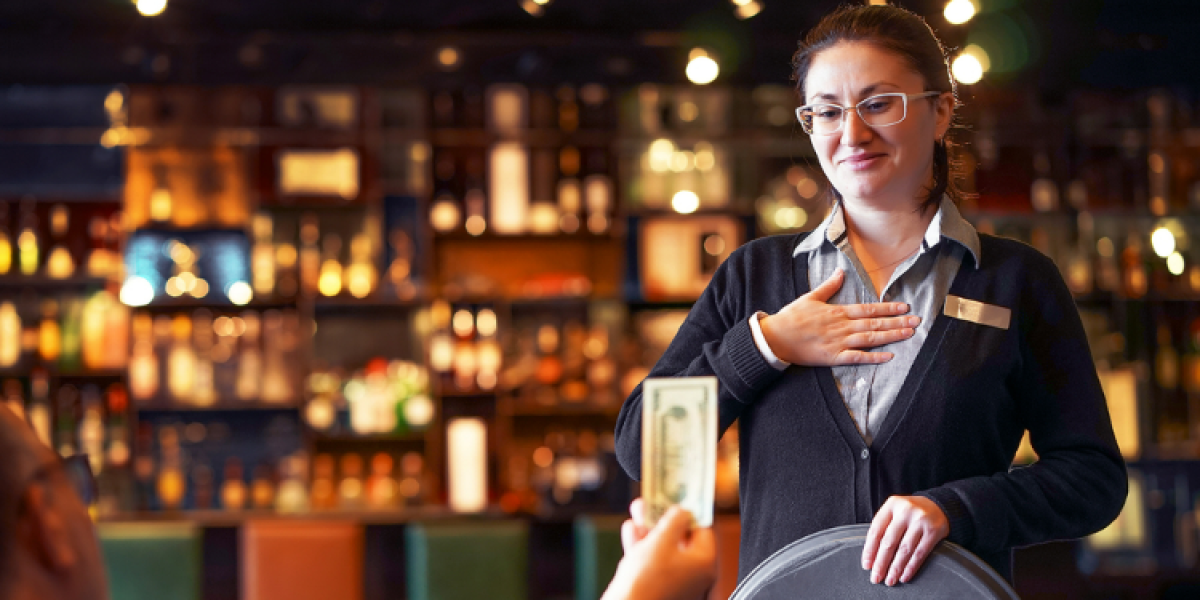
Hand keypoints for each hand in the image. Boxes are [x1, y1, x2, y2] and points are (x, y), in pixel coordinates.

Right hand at [603, 501, 716, 599]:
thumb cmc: (648, 580)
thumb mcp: (662, 540)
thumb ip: (674, 521)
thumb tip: (682, 510)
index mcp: (704, 563)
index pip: (703, 529)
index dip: (689, 510)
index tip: (678, 495)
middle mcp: (693, 574)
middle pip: (681, 537)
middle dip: (663, 516)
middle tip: (653, 500)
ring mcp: (674, 582)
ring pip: (663, 547)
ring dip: (649, 527)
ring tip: (637, 508)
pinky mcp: (656, 586)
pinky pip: (652, 561)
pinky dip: (642, 545)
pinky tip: (630, 529)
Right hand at [759, 268, 918, 365]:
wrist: (775, 338)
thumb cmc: (791, 317)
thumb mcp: (810, 297)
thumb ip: (829, 286)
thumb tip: (841, 271)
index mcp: (837, 311)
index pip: (868, 308)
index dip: (887, 308)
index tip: (904, 306)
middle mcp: (842, 326)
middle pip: (874, 323)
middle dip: (897, 321)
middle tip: (916, 320)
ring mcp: (839, 342)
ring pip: (870, 338)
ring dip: (891, 336)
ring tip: (908, 334)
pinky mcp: (833, 357)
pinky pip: (857, 358)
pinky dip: (873, 358)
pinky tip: (888, 357)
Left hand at [861, 496, 949, 585]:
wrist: (939, 505)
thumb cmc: (911, 512)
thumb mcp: (895, 511)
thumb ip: (884, 527)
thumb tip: (872, 556)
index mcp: (891, 505)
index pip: (876, 530)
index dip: (870, 550)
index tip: (867, 565)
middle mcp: (905, 511)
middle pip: (889, 541)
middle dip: (881, 563)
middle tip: (876, 577)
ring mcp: (920, 521)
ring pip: (904, 550)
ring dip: (895, 568)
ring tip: (890, 580)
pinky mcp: (933, 531)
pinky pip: (920, 553)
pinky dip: (911, 567)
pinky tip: (904, 576)